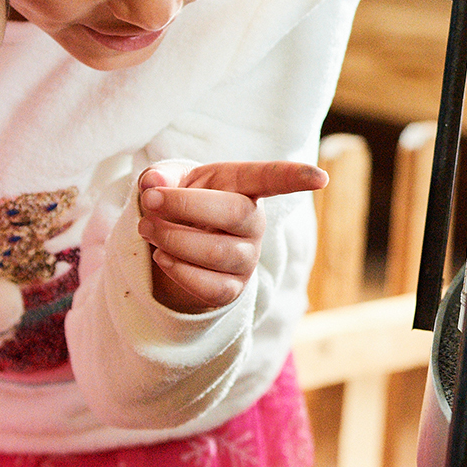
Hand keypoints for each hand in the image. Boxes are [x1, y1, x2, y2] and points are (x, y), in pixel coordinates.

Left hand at [137, 160, 328, 313]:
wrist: (172, 246)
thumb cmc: (178, 204)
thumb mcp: (166, 181)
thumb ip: (159, 176)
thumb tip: (155, 184)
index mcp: (243, 187)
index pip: (272, 179)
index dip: (295, 178)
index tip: (319, 179)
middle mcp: (254, 223)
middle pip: (234, 213)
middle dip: (184, 205)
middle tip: (150, 200)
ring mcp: (246, 258)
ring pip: (216, 252)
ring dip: (172, 238)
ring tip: (146, 228)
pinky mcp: (232, 289)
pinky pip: (209, 285)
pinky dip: (178, 270)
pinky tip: (162, 257)